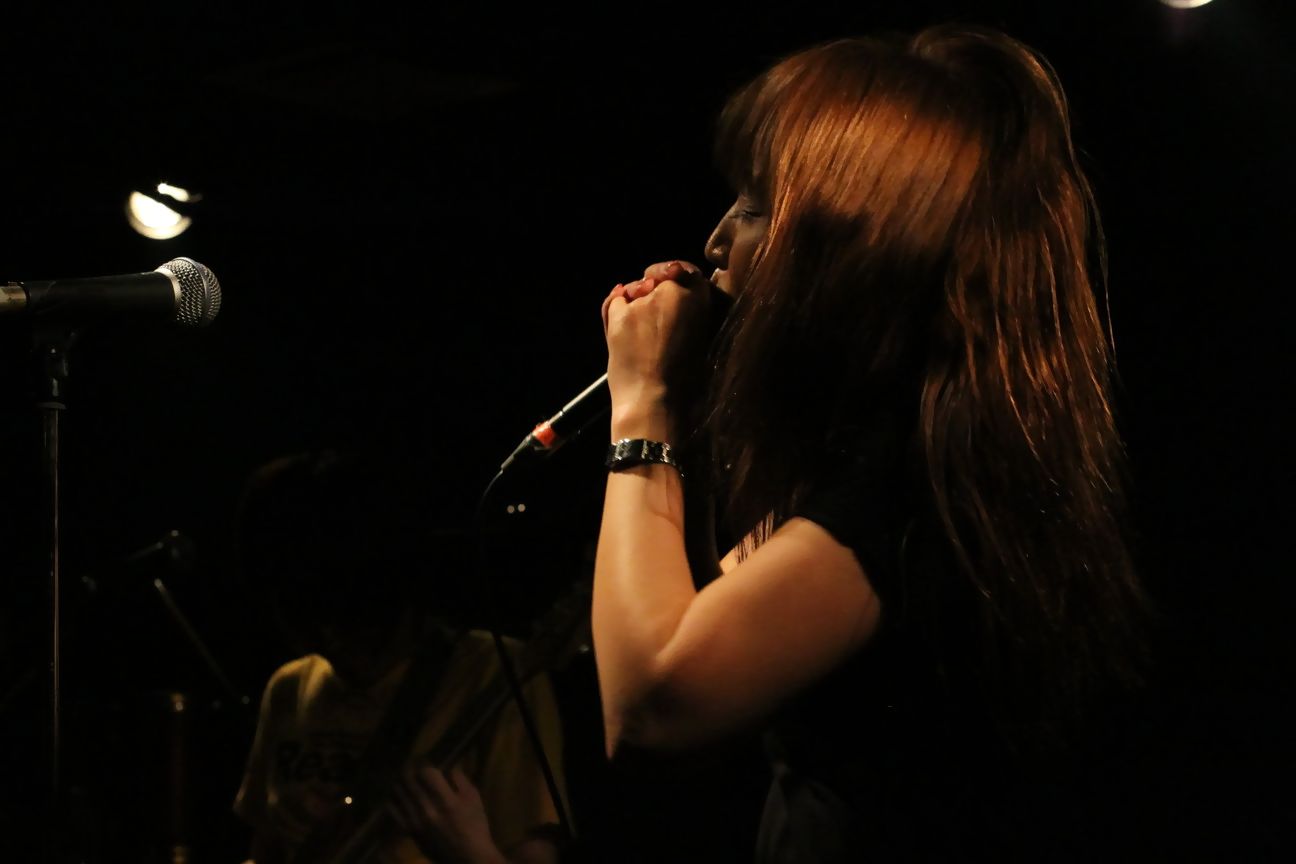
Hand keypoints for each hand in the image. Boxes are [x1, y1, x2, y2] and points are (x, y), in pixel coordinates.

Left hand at [389, 765, 503, 863]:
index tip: (424, 757)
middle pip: (410, 780)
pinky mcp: (410, 831)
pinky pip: (394, 812)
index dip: (423, 761)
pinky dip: (392, 800)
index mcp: (446, 799)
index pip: (426, 772)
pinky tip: (394, 794)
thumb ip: (461, 780)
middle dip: (408, 767)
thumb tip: (449, 766)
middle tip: (410, 761)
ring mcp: (416, 821)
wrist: (467, 856)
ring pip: (399, 794)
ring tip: (401, 775)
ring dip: (399, 781)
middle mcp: (427, 809)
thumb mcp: (474, 799)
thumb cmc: (476, 826)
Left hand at [601, 260, 716, 439]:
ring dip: (635, 298)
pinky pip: (614, 300)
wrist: (654, 404)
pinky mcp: (618, 314)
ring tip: (638, 329)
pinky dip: (616, 308)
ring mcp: (642, 301)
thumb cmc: (685, 384)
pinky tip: (621, 326)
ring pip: (635, 287)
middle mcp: (670, 292)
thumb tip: (682, 297)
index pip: (687, 270)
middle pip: (659, 275)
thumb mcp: (702, 342)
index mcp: (699, 300)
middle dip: (655, 285)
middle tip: (653, 309)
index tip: (674, 283)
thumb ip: (694, 314)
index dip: (678, 275)